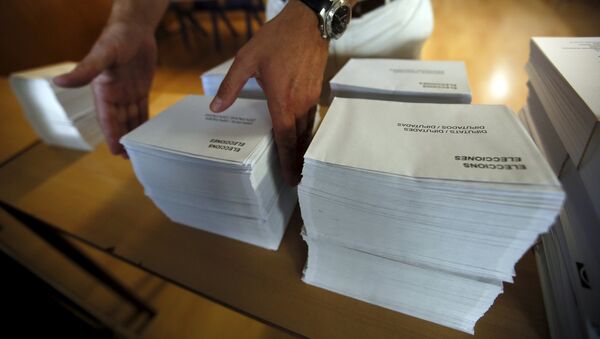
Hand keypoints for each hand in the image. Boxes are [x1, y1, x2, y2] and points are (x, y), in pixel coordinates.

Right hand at [54, 22, 156, 156]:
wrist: (134, 28)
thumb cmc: (116, 38)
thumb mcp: (102, 55)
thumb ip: (85, 70)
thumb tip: (58, 82)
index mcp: (102, 90)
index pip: (107, 118)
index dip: (111, 135)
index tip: (115, 152)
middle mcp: (114, 94)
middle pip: (119, 122)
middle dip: (123, 139)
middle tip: (130, 159)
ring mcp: (127, 92)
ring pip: (131, 118)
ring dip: (133, 133)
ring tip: (139, 150)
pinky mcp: (139, 88)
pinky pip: (142, 109)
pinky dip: (144, 121)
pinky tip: (148, 133)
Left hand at [210, 0, 328, 184]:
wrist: (307, 23)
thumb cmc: (277, 39)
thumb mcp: (246, 60)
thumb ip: (230, 86)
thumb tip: (216, 108)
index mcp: (282, 101)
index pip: (286, 139)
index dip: (288, 161)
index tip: (291, 178)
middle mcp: (299, 103)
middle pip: (299, 139)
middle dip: (297, 160)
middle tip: (295, 178)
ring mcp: (310, 97)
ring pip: (307, 129)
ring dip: (303, 147)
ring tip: (299, 162)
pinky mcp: (315, 90)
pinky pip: (312, 117)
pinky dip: (307, 130)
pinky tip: (303, 134)